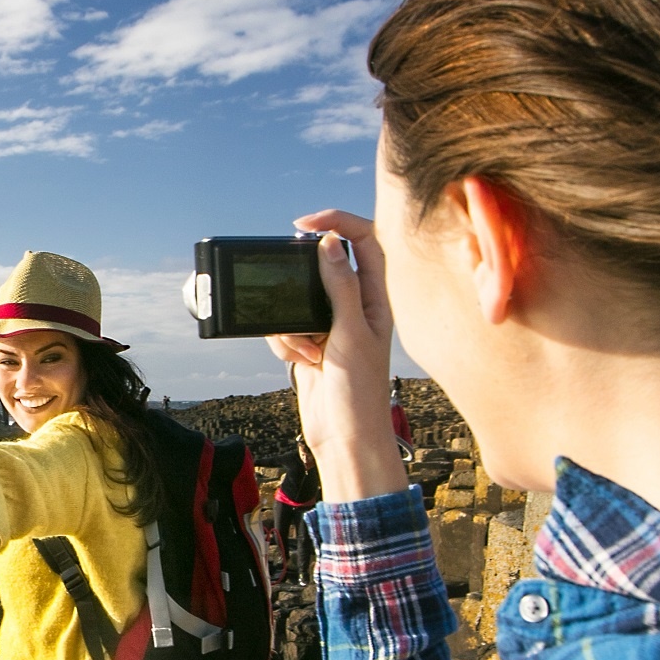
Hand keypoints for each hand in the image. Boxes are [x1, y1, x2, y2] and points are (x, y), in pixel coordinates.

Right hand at [267, 211, 409, 501]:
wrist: (345, 437)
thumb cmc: (361, 391)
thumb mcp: (351, 332)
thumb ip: (340, 285)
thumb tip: (329, 243)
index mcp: (375, 297)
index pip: (365, 240)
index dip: (337, 222)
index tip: (304, 224)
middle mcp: (354, 306)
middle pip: (324, 265)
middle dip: (301, 276)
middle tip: (287, 279)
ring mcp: (329, 326)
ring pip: (296, 297)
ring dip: (290, 321)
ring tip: (307, 349)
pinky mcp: (308, 345)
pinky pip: (283, 326)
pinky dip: (283, 342)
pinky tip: (300, 362)